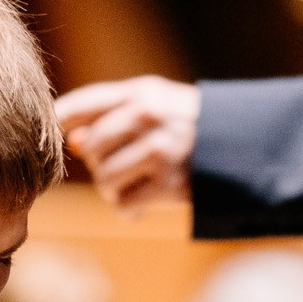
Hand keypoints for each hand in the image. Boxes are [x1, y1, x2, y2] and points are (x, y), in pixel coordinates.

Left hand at [53, 77, 197, 212]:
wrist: (246, 148)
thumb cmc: (194, 129)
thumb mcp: (159, 109)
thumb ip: (116, 118)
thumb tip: (73, 142)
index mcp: (142, 93)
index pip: (84, 104)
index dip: (61, 121)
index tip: (55, 134)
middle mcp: (148, 116)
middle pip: (92, 147)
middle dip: (99, 165)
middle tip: (118, 170)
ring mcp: (159, 149)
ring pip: (105, 178)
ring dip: (113, 191)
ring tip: (131, 188)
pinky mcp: (170, 183)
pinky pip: (125, 203)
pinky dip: (129, 209)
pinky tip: (142, 205)